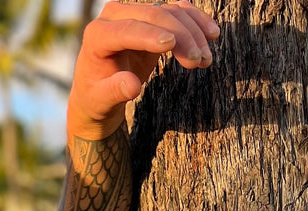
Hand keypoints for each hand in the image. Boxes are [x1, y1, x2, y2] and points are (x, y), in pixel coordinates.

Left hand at [68, 0, 220, 138]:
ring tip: (206, 59)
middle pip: (153, 16)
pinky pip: (177, 12)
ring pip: (170, 12)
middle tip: (198, 60)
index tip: (171, 45)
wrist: (98, 92)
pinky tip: (211, 35)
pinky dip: (195, 22)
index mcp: (97, 34)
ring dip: (193, 32)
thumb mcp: (101, 100)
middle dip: (179, 36)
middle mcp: (114, 16)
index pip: (127, 29)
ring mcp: (134, 13)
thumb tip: (132, 87)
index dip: (149, 35)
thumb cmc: (96, 98)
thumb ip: (114, 92)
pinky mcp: (150, 17)